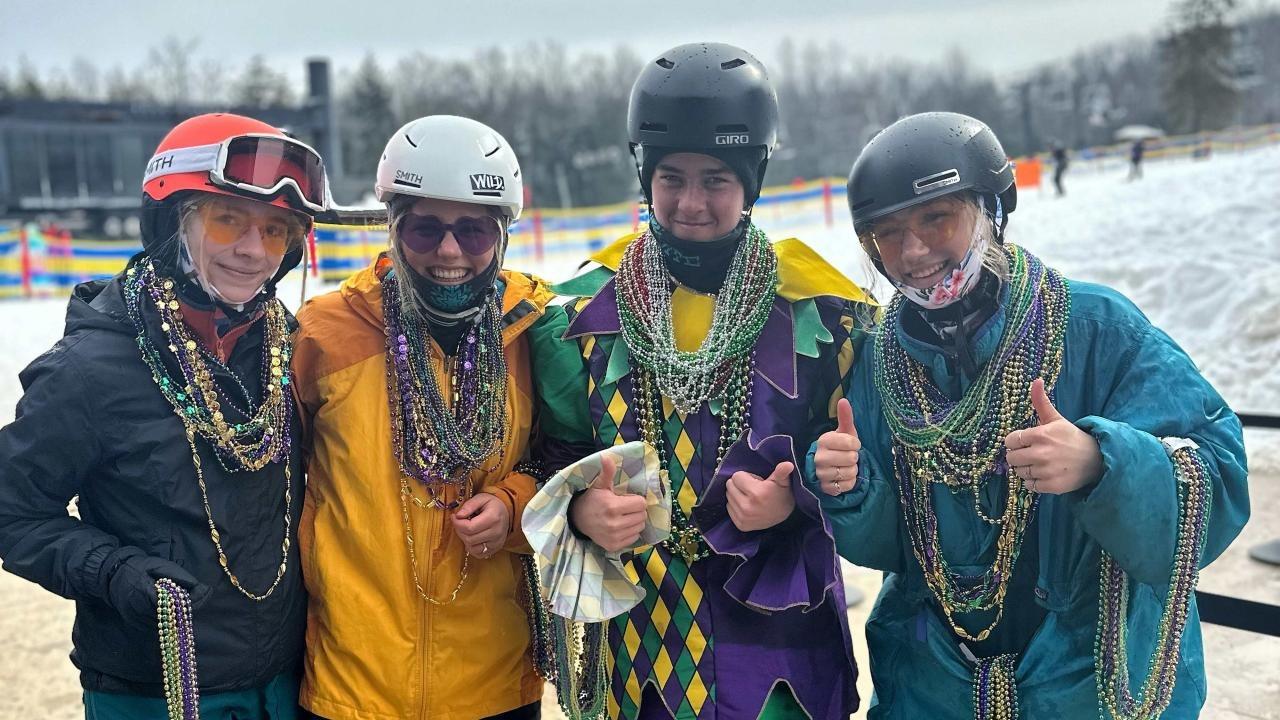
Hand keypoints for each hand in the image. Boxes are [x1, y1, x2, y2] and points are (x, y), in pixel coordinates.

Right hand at [107, 549, 210, 627]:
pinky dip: (172, 617)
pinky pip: (161, 624)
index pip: (178, 603)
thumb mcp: (159, 565)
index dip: (196, 598)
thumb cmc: (138, 568)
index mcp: (148, 594)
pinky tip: (177, 605)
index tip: (207, 589)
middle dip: (192, 605)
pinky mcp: (138, 625)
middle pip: (177, 615)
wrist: (112, 577)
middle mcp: (143, 612)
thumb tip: (199, 586)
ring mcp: (139, 621)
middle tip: (203, 593)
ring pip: (170, 623)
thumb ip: (178, 576)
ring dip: (183, 612)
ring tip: (192, 597)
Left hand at [452, 493, 509, 558]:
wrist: (506, 512)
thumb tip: (458, 516)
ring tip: (466, 530)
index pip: (469, 527)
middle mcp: (496, 532)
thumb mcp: (481, 498)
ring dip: (465, 539)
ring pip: (472, 548)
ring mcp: (497, 542)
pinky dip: (472, 547)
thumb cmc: (492, 505)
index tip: (454, 517)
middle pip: (469, 539)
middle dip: (459, 531)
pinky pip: (478, 554)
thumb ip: (469, 506)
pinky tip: (472, 537)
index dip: (457, 523)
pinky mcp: (495, 549)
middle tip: (459, 522)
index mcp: (493, 518)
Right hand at [569, 454, 647, 552]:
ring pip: (640, 527)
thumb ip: (607, 472)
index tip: (627, 499)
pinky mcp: (614, 546)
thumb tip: (606, 456)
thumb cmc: (593, 500)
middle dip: (637, 510)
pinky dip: (630, 532)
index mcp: (613, 506)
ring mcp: (614, 537)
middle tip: (626, 508)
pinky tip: (621, 527)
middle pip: (642, 516)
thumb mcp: (600, 485)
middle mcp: (614, 524)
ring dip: (635, 521)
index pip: (641, 503)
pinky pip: (634, 538)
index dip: (636, 499)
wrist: (578, 520)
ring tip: (624, 517)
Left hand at [727, 461, 795, 531]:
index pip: (736, 476)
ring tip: (751, 497)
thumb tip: (788, 465)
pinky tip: (747, 505)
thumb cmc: (782, 495)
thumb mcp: (783, 482)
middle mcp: (747, 507)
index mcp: (756, 493)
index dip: (746, 476)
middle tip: (753, 489)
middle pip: (730, 485)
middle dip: (740, 484)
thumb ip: (782, 472)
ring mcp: (743, 517)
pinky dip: (735, 505)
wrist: (786, 517)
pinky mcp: (740, 525)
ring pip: (728, 496)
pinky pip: (728, 507)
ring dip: (737, 494)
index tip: (756, 482)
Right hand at [814, 398, 860, 495]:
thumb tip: (843, 400)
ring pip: (849, 472)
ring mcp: (821, 473)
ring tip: (846, 466)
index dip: (855, 444)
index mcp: (823, 440)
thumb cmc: (841, 447)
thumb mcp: (845, 432)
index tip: (852, 444)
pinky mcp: (825, 488)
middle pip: (851, 458)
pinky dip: (850, 483)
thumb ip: (845, 417)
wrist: (831, 467)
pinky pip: (846, 485)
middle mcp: (819, 457)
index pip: (850, 442)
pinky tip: (844, 478)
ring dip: (853, 471)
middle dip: (854, 458)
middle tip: (848, 457)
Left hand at [1003, 378, 1102, 494]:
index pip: (1010, 440)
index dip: (1015, 442)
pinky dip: (1033, 482)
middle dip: (1018, 456)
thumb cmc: (1071, 437)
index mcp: (1040, 435)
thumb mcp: (1056, 418)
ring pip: (1019, 473)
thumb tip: (1036, 380)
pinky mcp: (1051, 486)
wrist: (1096, 459)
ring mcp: (1046, 471)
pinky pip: (1029, 486)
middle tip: (1031, 454)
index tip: (1025, 442)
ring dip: (1026, 469)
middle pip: (1011, 458)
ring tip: (1039, 464)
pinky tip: (1044, 474)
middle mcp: (1041, 453)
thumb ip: (1041, 402)